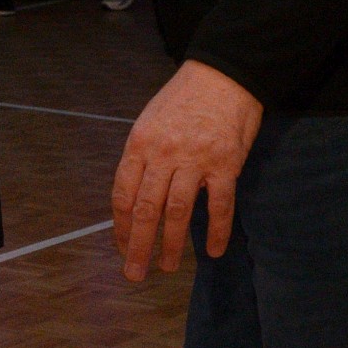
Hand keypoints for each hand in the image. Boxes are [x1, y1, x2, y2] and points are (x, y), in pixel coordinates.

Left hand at [112, 59, 263, 280]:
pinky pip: (219, 205)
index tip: (122, 248)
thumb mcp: (151, 120)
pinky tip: (214, 250)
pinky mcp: (226, 164)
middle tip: (134, 274)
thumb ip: (144, 157)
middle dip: (138, 247)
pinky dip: (217, 231)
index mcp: (140, 144)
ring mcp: (195, 159)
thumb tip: (138, 196)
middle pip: (146, 210)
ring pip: (178, 212)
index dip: (121, 227)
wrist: (224, 72)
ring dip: (172, 244)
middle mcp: (163, 154)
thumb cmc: (185, 97)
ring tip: (167, 266)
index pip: (123, 195)